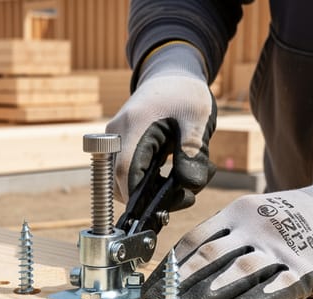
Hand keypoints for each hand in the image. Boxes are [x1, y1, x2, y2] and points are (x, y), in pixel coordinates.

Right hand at [105, 42, 216, 210]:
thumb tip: (189, 186)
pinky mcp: (118, 146)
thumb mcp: (198, 119)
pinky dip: (145, 183)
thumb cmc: (185, 94)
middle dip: (147, 198)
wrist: (171, 74)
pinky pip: (125, 172)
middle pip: (117, 180)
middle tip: (183, 196)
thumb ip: (193, 152)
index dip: (138, 196)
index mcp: (134, 125)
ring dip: (147, 192)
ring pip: (120, 180)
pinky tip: (171, 178)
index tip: (159, 210)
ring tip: (183, 185)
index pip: (125, 170)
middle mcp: (116, 134)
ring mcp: (114, 140)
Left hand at [141, 167, 312, 298]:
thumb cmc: (287, 220)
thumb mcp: (252, 215)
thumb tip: (177, 273)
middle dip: (177, 287)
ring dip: (207, 296)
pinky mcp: (307, 269)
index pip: (193, 242)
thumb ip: (221, 239)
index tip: (148, 292)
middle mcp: (255, 228)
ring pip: (238, 273)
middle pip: (209, 259)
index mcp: (236, 214)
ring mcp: (282, 248)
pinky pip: (279, 287)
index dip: (168, 270)